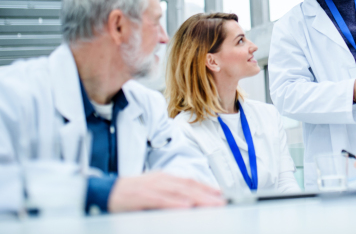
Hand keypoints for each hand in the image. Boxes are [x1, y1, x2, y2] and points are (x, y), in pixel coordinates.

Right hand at [108, 172, 224, 212]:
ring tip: (210, 204)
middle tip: (221, 202)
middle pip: (188, 186)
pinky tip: (185, 206)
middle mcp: (160, 180)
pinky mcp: (141, 196)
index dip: (206, 187)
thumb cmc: (130, 194)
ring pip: (178, 192)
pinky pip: (160, 200)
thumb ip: (170, 194)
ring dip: (196, 198)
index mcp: (164, 178)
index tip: (220, 194)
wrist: (104, 191)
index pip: (190, 182)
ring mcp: (151, 187)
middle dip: (207, 194)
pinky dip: (174, 202)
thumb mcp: (153, 190)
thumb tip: (189, 202)